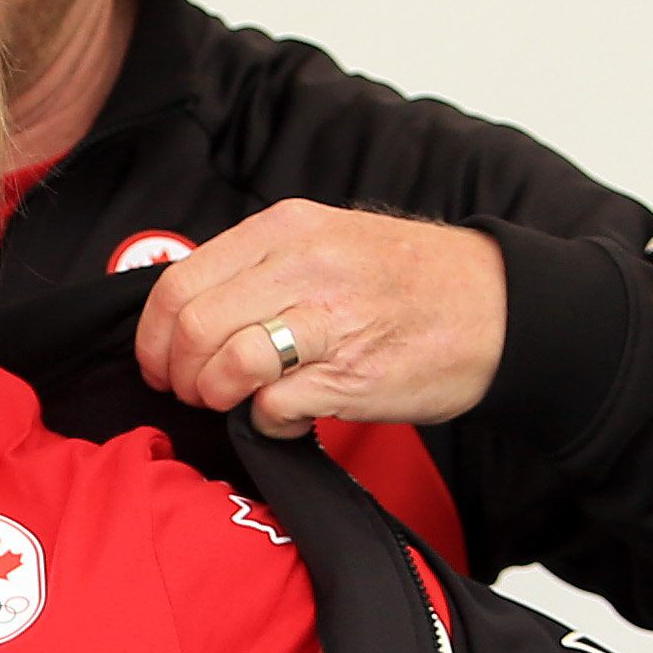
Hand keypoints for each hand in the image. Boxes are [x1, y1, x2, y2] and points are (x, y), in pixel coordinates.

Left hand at [131, 200, 508, 440]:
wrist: (497, 306)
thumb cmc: (411, 280)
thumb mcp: (329, 240)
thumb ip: (260, 266)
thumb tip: (190, 309)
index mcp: (287, 229)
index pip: (178, 282)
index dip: (155, 336)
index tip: (162, 362)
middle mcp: (304, 267)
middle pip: (192, 328)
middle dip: (180, 374)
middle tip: (198, 391)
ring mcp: (330, 322)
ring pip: (226, 364)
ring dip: (217, 397)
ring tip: (239, 401)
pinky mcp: (352, 376)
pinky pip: (272, 408)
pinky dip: (266, 424)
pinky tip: (287, 416)